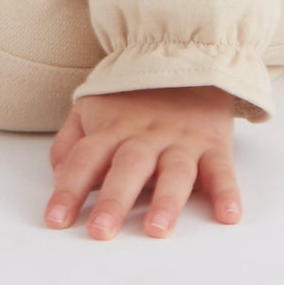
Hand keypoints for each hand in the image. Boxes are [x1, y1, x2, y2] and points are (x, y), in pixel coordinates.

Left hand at [44, 85, 241, 238]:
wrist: (185, 53)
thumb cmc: (133, 94)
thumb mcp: (93, 105)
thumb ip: (72, 140)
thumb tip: (57, 174)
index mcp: (113, 129)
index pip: (86, 159)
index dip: (69, 189)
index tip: (55, 220)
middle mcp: (145, 136)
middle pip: (128, 168)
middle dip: (114, 201)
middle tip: (101, 231)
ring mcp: (181, 141)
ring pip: (174, 172)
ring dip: (166, 201)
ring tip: (157, 229)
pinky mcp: (213, 144)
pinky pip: (222, 170)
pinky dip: (227, 193)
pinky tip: (228, 216)